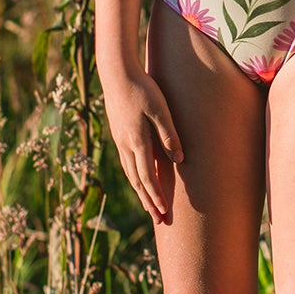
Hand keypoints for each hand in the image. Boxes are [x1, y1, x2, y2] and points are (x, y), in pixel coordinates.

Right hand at [102, 68, 183, 224]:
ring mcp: (120, 140)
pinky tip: (139, 180)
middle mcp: (126, 145)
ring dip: (141, 192)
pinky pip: (127, 163)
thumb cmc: (142, 88)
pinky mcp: (119, 134)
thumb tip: (179, 158)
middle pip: (137, 181)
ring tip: (150, 206)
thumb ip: (169, 134)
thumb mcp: (160, 109)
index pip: (147, 177)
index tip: (163, 212)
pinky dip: (135, 177)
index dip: (156, 196)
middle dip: (149, 202)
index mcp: (137, 141)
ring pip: (131, 174)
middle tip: (159, 220)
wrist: (116, 73)